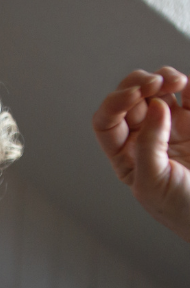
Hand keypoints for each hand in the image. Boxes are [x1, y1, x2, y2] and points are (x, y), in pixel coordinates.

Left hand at [92, 67, 189, 241]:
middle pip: (130, 98)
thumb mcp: (153, 184)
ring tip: (178, 82)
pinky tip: (189, 86)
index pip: (107, 122)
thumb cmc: (182, 210)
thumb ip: (149, 145)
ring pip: (158, 89)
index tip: (135, 94)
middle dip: (139, 83)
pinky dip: (188, 83)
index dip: (115, 102)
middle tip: (157, 84)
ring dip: (164, 77)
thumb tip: (154, 106)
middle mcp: (145, 139)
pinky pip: (189, 93)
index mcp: (126, 157)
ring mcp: (171, 128)